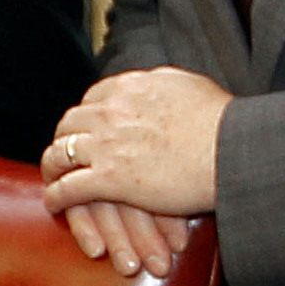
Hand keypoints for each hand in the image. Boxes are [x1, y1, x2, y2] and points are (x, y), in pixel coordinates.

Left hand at [41, 69, 231, 271]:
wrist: (231, 151)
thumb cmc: (223, 122)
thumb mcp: (190, 85)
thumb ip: (166, 82)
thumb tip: (159, 82)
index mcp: (131, 87)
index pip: (93, 97)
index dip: (86, 114)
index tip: (88, 126)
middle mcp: (112, 111)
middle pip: (70, 122)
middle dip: (64, 137)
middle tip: (64, 150)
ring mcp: (107, 144)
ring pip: (60, 152)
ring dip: (52, 166)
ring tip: (52, 175)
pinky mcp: (109, 179)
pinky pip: (69, 187)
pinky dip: (57, 196)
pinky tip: (55, 203)